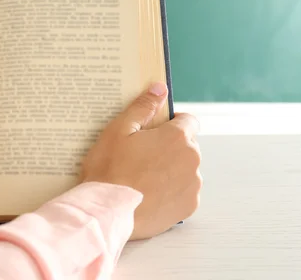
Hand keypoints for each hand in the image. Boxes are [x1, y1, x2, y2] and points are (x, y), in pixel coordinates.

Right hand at [80, 82, 201, 239]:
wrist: (108, 211)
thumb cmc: (110, 169)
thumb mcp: (119, 129)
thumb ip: (143, 106)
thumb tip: (160, 88)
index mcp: (177, 136)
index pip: (188, 120)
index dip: (170, 123)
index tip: (153, 132)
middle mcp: (192, 159)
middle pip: (186, 145)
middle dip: (169, 147)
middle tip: (141, 156)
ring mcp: (192, 185)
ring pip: (185, 169)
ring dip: (171, 169)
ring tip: (142, 178)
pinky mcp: (188, 207)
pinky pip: (184, 192)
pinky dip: (171, 191)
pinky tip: (149, 193)